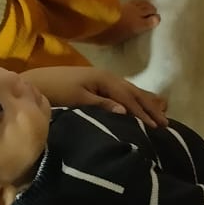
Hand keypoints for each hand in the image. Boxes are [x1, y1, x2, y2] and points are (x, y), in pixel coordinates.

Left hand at [23, 66, 167, 127]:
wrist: (37, 81)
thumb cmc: (56, 90)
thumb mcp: (77, 99)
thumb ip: (101, 104)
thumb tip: (125, 111)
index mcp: (104, 79)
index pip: (128, 98)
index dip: (143, 112)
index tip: (156, 127)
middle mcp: (107, 77)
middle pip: (134, 93)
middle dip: (150, 108)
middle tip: (166, 124)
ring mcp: (103, 79)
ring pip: (130, 91)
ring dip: (146, 102)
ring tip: (161, 114)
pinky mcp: (97, 83)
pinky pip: (122, 91)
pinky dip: (134, 99)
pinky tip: (140, 104)